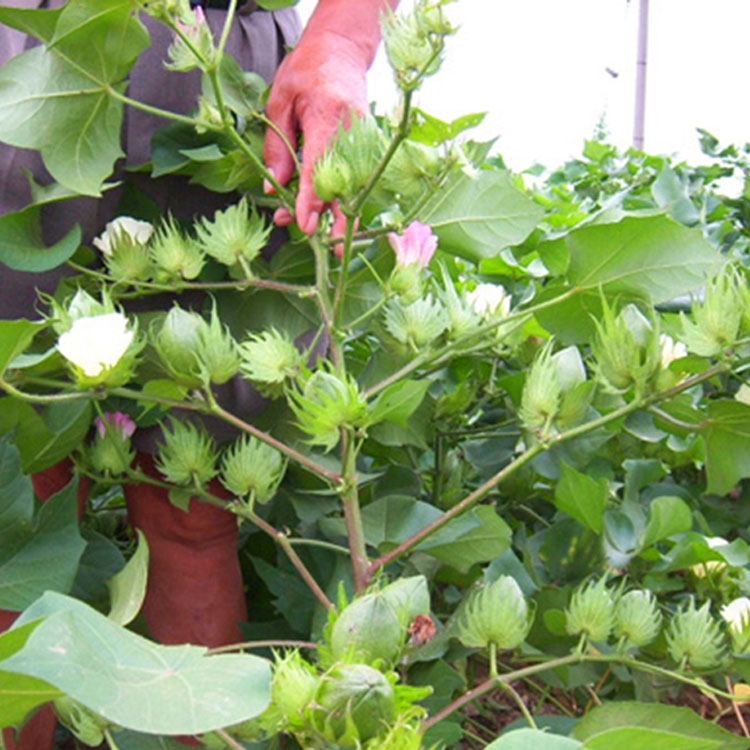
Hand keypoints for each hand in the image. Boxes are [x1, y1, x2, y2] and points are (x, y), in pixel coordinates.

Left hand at [263, 29, 368, 236]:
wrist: (341, 50)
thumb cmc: (306, 71)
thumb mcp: (280, 103)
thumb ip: (278, 147)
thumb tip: (274, 186)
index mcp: (329, 114)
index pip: (321, 167)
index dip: (313, 200)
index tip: (306, 225)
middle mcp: (353, 130)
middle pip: (346, 183)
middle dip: (337, 217)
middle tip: (331, 247)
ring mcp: (364, 139)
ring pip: (352, 185)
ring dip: (335, 211)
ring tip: (313, 229)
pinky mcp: (367, 146)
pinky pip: (354, 177)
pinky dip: (339, 196)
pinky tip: (320, 209)